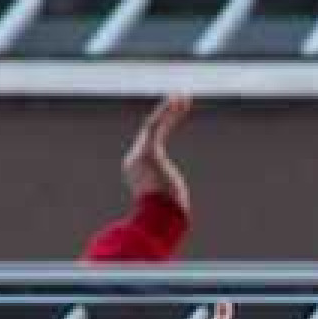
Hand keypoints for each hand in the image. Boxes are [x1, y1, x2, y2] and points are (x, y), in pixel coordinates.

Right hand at [123, 94, 192, 209]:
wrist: (157, 222)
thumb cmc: (165, 220)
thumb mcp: (170, 207)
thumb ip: (171, 203)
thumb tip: (181, 217)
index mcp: (137, 171)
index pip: (151, 144)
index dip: (164, 127)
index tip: (176, 115)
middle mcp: (134, 160)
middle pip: (152, 131)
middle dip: (167, 115)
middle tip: (181, 100)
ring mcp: (139, 155)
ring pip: (155, 125)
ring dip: (170, 110)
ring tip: (183, 96)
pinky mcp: (148, 151)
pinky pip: (157, 126)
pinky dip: (167, 112)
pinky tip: (178, 99)